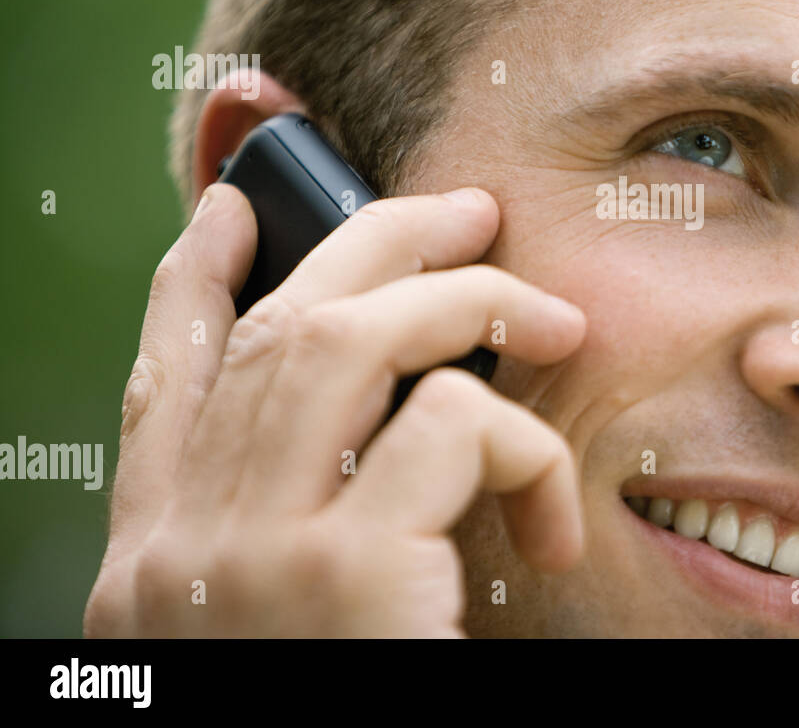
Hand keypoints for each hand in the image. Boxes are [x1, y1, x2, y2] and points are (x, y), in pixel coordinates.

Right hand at [84, 184, 585, 636]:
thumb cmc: (335, 712)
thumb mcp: (273, 634)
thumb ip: (279, 541)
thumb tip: (372, 433)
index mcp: (155, 571)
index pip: (158, 395)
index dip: (191, 288)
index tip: (230, 209)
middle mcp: (179, 554)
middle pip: (276, 332)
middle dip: (381, 243)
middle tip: (469, 212)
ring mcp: (254, 556)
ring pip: (353, 338)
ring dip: (470, 305)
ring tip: (554, 322)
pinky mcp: (347, 573)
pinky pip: (456, 425)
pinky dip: (527, 448)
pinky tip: (550, 523)